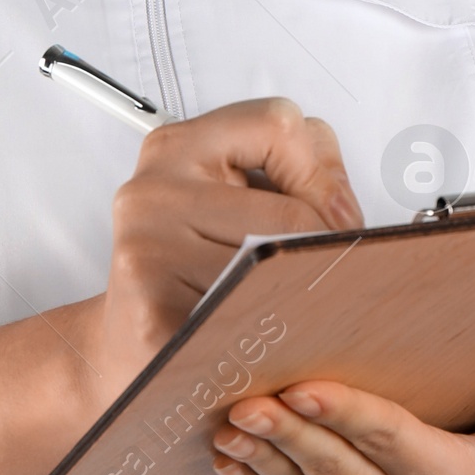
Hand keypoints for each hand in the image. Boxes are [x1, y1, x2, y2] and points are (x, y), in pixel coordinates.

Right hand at [72, 98, 362, 413]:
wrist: (127, 349)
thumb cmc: (194, 270)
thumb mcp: (234, 198)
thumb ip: (293, 178)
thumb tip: (347, 219)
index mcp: (177, 147)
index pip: (280, 125)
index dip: (326, 175)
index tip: (336, 218)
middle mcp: (153, 190)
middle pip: (292, 213)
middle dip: (327, 252)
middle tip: (323, 279)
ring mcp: (147, 251)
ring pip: (275, 272)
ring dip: (300, 301)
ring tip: (282, 309)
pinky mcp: (151, 316)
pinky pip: (247, 323)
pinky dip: (272, 341)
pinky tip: (260, 340)